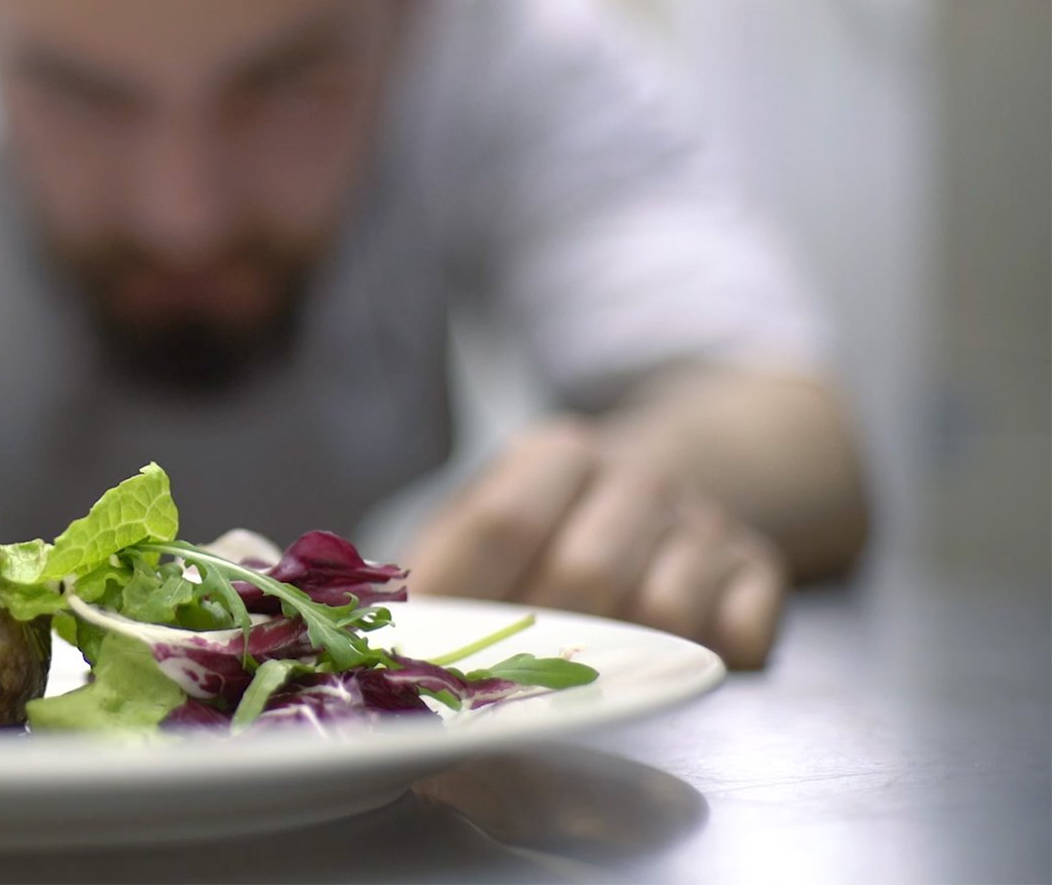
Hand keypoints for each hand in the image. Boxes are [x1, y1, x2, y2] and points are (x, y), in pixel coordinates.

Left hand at [399, 421, 788, 668]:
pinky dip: (706, 660)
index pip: (504, 523)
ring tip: (593, 659)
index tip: (433, 651)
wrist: (684, 469)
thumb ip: (438, 562)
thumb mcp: (489, 509)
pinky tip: (670, 654)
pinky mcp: (761, 569)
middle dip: (543, 639)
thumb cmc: (555, 517)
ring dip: (624, 655)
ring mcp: (706, 521)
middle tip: (512, 676)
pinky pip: (740, 639)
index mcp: (554, 454)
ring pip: (667, 614)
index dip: (468, 595)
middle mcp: (638, 475)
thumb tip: (368, 624)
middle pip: (584, 574)